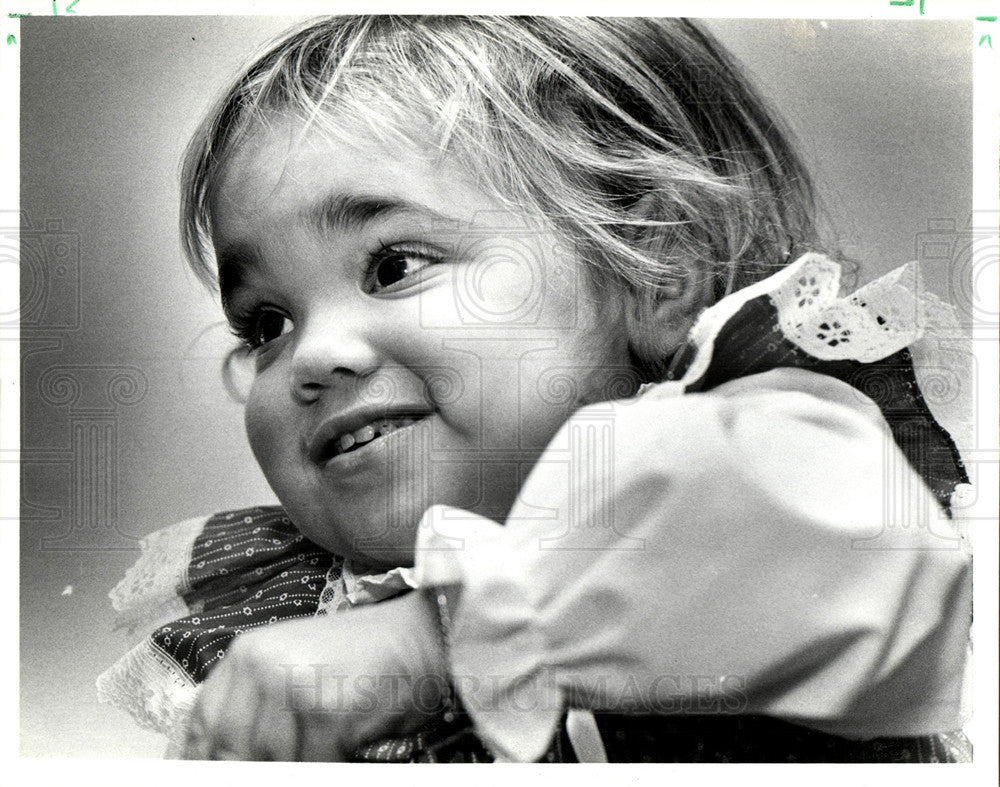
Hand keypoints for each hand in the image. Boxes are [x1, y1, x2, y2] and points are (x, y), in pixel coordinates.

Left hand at [179, 590, 448, 760]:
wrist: (424, 634)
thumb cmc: (368, 658)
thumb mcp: (298, 672)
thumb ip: (259, 707)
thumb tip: (226, 757)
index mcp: (247, 654)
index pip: (202, 725)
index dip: (206, 761)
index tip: (214, 774)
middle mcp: (259, 665)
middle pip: (229, 751)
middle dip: (250, 770)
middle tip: (289, 763)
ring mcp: (289, 685)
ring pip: (269, 764)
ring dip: (299, 765)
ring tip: (325, 749)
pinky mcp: (322, 709)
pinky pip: (311, 766)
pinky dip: (328, 766)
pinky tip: (346, 751)